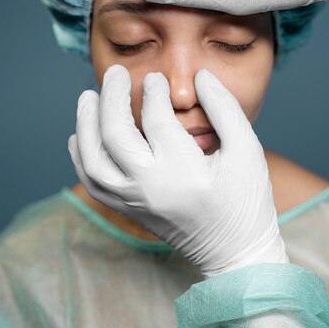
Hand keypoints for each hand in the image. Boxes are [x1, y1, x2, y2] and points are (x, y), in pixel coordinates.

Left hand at [67, 65, 288, 276]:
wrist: (235, 253)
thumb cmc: (246, 201)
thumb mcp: (247, 151)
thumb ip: (224, 109)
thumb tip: (200, 77)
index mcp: (183, 171)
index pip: (156, 119)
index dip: (154, 91)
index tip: (157, 79)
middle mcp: (151, 188)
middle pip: (114, 135)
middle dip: (111, 98)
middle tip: (116, 74)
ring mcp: (136, 203)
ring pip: (93, 161)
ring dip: (85, 125)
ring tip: (87, 97)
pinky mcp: (130, 212)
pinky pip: (94, 184)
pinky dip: (81, 158)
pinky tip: (80, 136)